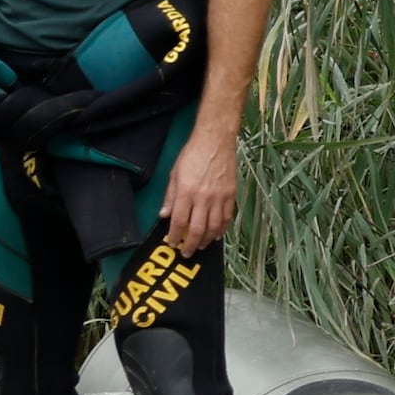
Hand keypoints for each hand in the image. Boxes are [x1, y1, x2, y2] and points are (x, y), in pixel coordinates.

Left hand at [159, 131, 239, 256]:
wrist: (215, 141)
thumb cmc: (192, 154)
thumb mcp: (174, 173)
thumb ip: (170, 196)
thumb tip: (164, 215)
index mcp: (186, 191)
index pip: (179, 221)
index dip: (175, 235)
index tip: (172, 243)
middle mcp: (203, 197)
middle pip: (197, 228)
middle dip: (190, 244)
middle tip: (186, 252)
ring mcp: (219, 197)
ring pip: (214, 227)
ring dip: (206, 240)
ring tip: (200, 246)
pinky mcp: (230, 195)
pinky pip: (226, 218)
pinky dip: (221, 229)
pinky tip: (216, 235)